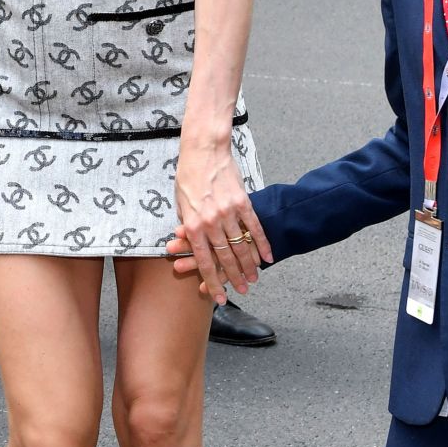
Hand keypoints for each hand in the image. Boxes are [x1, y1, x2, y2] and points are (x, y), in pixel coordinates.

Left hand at [175, 144, 272, 305]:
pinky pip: (254, 227)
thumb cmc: (187, 175)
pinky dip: (262, 243)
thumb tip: (189, 243)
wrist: (203, 150)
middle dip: (234, 278)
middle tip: (243, 291)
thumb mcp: (180, 203)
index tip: (218, 297)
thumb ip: (186, 225)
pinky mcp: (242, 201)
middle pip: (226, 258)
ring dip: (250, 265)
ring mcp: (228, 212)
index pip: (205, 261)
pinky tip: (267, 256)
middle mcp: (211, 222)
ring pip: (241, 245)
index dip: (213, 281)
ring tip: (255, 279)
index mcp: (193, 225)